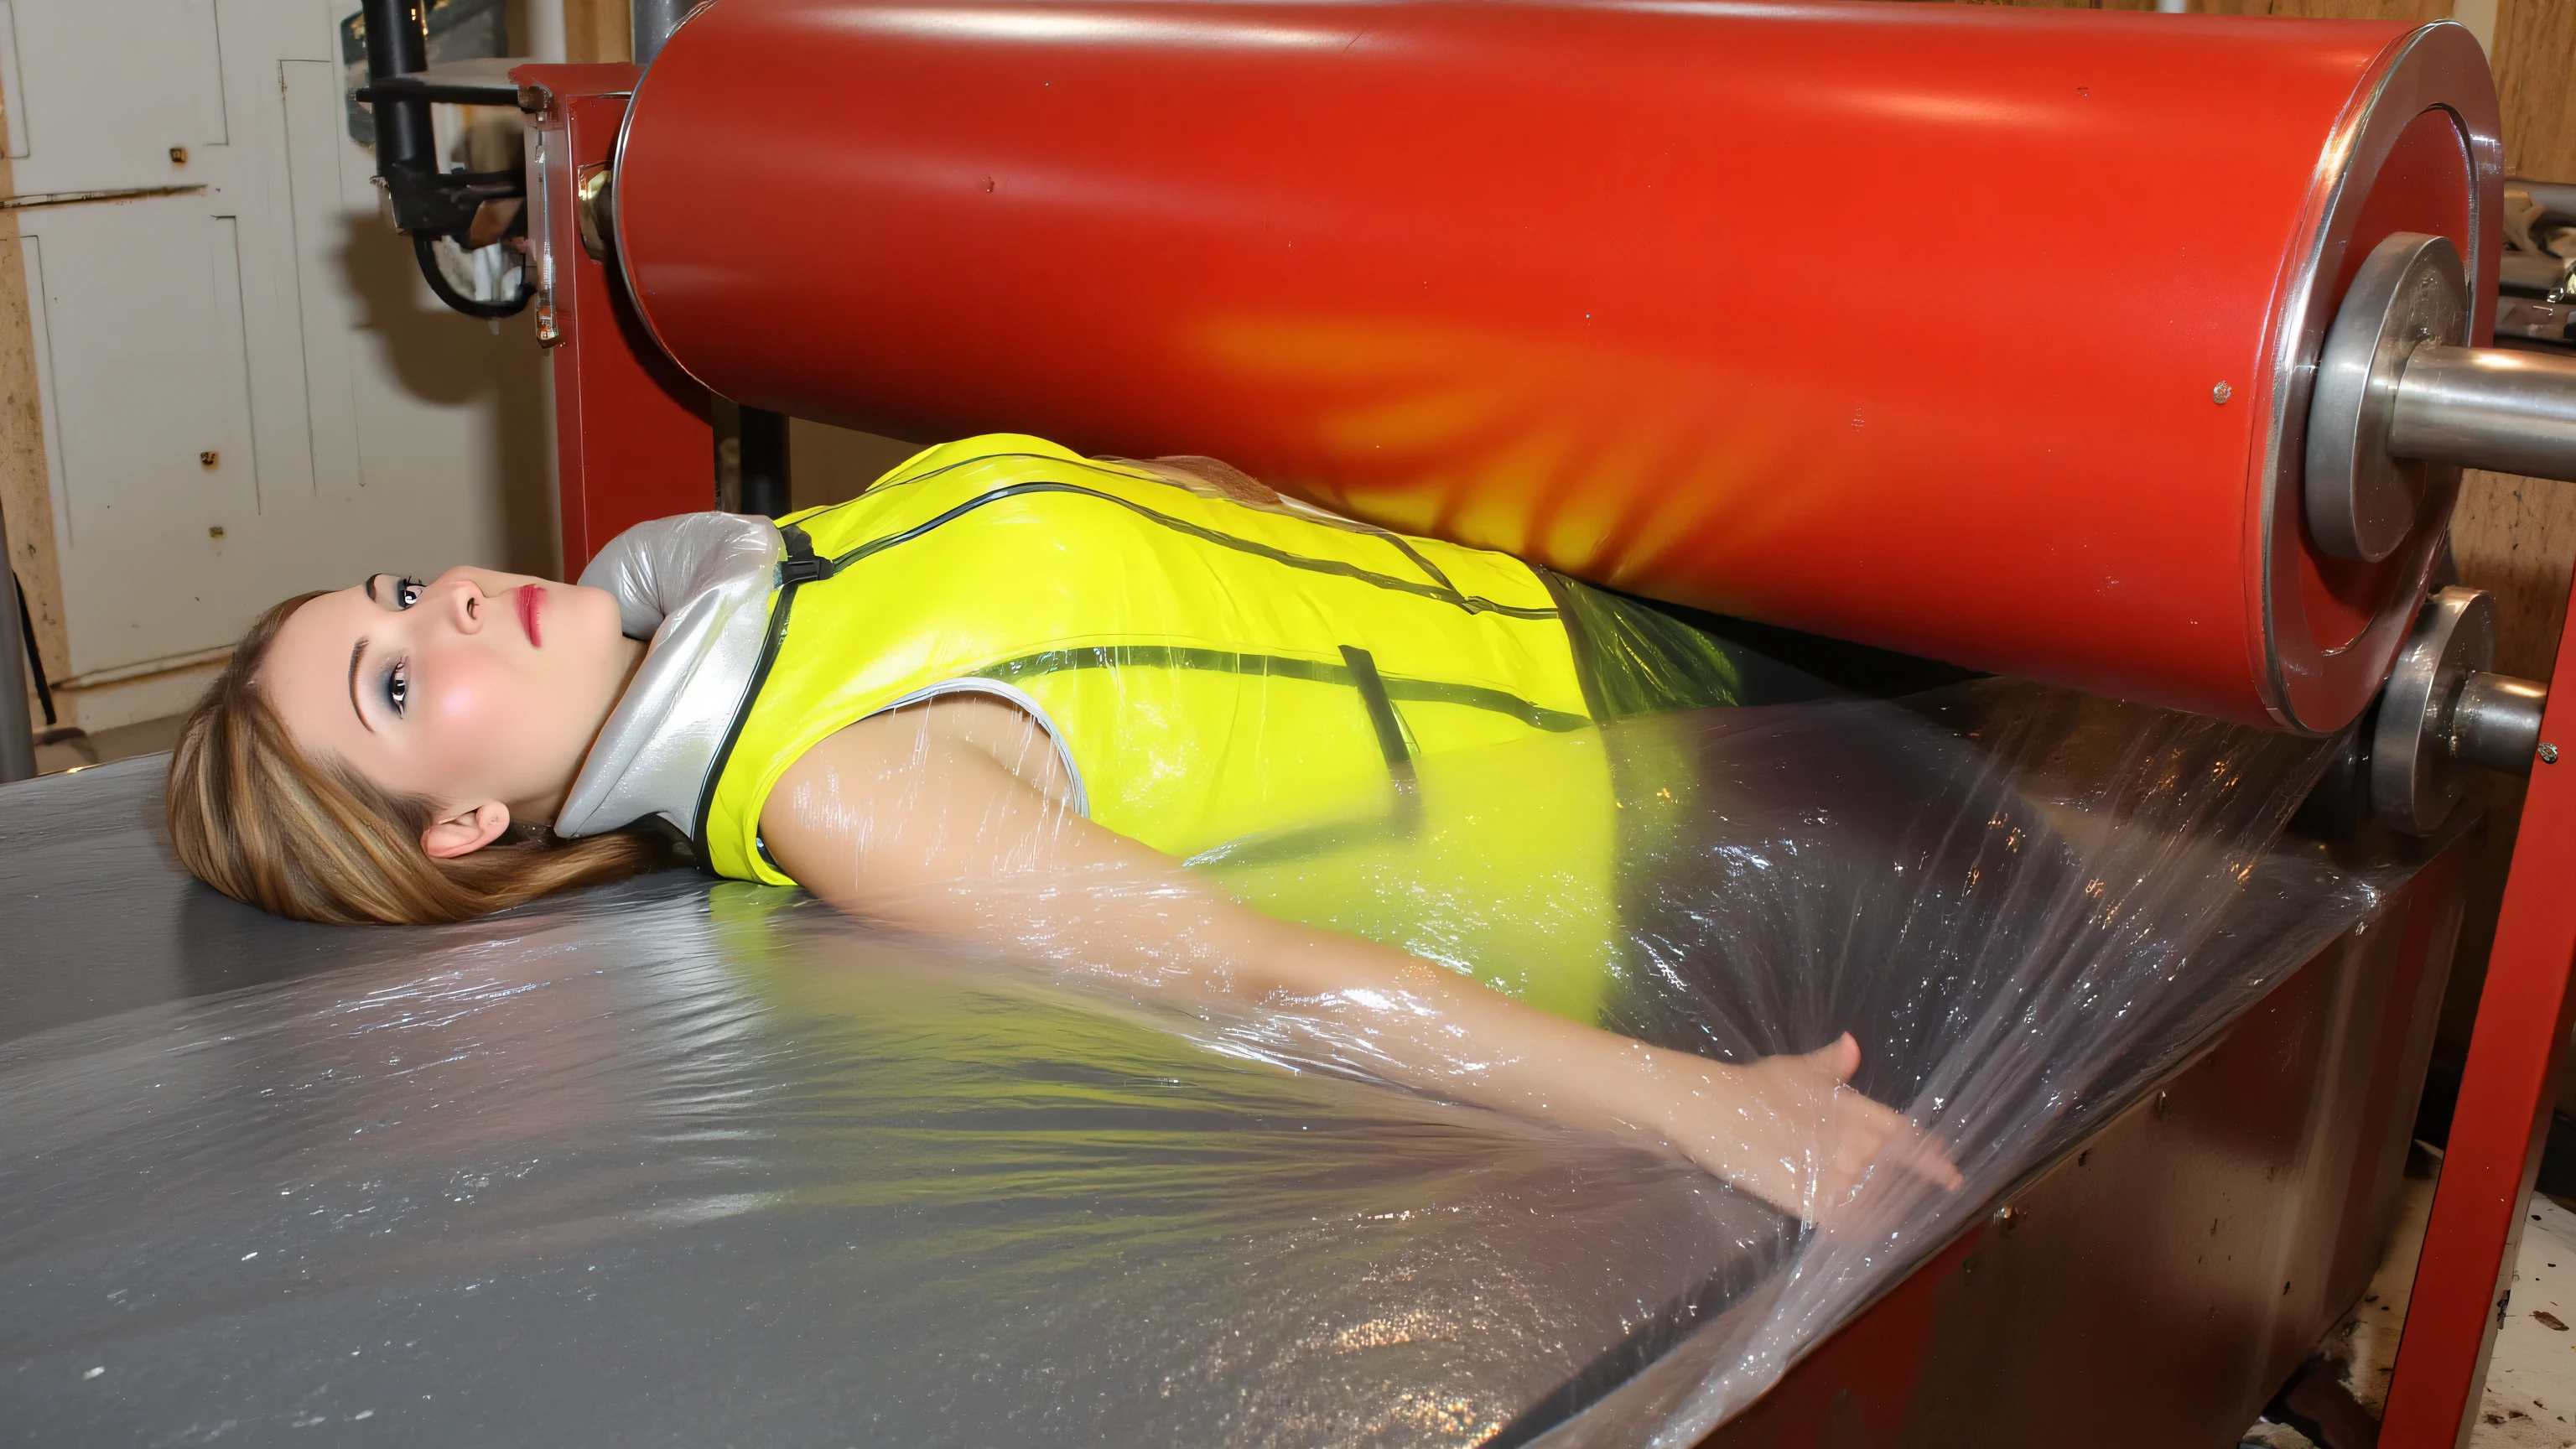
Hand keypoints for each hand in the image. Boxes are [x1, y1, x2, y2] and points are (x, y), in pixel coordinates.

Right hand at [1656, 1034, 1962, 1221]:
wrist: (1713, 1111)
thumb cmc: (1756, 1086)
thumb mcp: (1797, 1069)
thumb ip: (1831, 1064)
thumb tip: (1854, 1044)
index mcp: (1854, 1110)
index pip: (1904, 1134)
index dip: (1929, 1153)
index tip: (1950, 1168)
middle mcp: (1851, 1143)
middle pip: (1896, 1169)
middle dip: (1918, 1181)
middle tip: (1942, 1192)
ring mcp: (1831, 1174)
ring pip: (1877, 1197)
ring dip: (1893, 1206)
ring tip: (1907, 1216)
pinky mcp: (1808, 1200)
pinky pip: (1846, 1220)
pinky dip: (1860, 1227)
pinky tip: (1869, 1233)